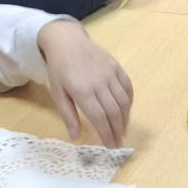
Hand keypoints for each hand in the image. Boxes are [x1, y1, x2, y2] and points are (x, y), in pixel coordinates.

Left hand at [37, 19, 133, 146]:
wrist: (67, 41)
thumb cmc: (59, 69)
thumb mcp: (58, 93)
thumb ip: (68, 116)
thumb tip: (76, 138)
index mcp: (82, 91)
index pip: (99, 118)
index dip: (106, 134)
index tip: (110, 146)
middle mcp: (99, 83)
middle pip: (114, 112)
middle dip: (118, 130)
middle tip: (118, 143)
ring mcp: (110, 73)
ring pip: (123, 101)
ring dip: (125, 119)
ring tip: (122, 131)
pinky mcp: (117, 66)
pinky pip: (127, 87)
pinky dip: (129, 101)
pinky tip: (126, 111)